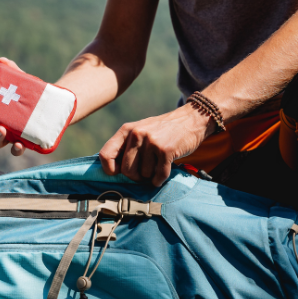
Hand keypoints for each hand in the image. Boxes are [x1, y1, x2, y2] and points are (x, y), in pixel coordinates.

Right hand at [0, 57, 26, 155]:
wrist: (50, 103)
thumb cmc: (26, 91)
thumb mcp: (19, 80)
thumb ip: (10, 70)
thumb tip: (3, 61)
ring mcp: (7, 137)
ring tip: (2, 130)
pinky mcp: (22, 142)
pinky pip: (15, 151)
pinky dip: (15, 150)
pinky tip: (19, 144)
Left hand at [99, 103, 213, 185]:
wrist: (191, 119)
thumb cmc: (163, 130)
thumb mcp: (141, 130)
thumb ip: (126, 146)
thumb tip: (111, 170)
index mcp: (127, 130)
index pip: (106, 154)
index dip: (109, 169)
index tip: (117, 173)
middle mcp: (137, 134)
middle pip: (126, 171)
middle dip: (136, 176)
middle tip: (145, 171)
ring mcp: (151, 142)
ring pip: (144, 174)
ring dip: (151, 175)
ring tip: (158, 163)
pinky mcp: (166, 150)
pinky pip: (158, 175)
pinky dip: (160, 179)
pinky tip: (164, 171)